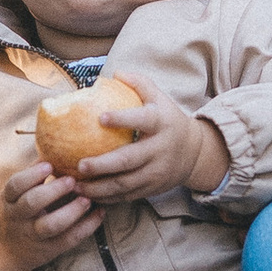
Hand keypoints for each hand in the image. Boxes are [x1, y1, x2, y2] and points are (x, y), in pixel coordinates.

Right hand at [0, 153, 98, 270]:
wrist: (8, 250)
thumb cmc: (18, 210)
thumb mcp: (16, 193)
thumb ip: (33, 173)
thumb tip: (54, 138)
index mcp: (8, 199)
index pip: (14, 185)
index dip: (31, 175)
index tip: (49, 165)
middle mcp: (17, 217)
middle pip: (31, 204)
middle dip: (52, 191)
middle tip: (72, 180)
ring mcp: (33, 235)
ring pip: (50, 225)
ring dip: (71, 211)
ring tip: (87, 198)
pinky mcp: (49, 249)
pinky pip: (69, 240)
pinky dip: (86, 227)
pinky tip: (100, 213)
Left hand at [73, 93, 231, 205]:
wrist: (195, 153)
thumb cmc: (168, 121)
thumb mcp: (160, 98)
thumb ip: (140, 84)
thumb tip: (115, 73)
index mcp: (161, 123)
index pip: (143, 120)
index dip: (123, 119)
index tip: (100, 118)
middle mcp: (159, 149)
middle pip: (130, 160)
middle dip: (104, 165)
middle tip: (81, 164)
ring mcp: (156, 172)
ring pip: (126, 184)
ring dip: (99, 187)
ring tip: (76, 184)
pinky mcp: (152, 188)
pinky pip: (127, 196)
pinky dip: (106, 197)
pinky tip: (87, 195)